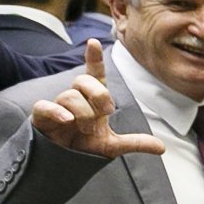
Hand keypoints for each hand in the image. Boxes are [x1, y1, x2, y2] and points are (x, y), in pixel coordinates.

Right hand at [29, 41, 163, 159]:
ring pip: (70, 96)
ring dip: (83, 113)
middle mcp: (74, 98)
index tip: (94, 42)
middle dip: (99, 94)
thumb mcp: (112, 146)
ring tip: (87, 130)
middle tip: (108, 112)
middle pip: (83, 81)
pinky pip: (44, 106)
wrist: (63, 162)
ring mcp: (57, 106)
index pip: (94, 75)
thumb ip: (134, 143)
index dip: (94, 59)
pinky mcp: (41, 116)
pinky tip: (67, 119)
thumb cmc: (85, 146)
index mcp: (91, 99)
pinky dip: (56, 111)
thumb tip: (162, 148)